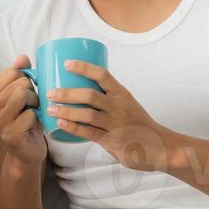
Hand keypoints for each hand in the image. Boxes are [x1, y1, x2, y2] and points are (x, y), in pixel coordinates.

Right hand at [0, 55, 48, 167]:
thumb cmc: (25, 119)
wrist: (26, 150)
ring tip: (33, 112)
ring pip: (24, 95)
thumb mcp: (21, 94)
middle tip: (32, 105)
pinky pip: (30, 114)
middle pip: (21, 83)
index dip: (26, 79)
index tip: (26, 92)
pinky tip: (32, 125)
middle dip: (33, 92)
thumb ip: (20, 74)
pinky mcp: (10, 134)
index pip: (13, 72)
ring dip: (35, 103)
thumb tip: (23, 57)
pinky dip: (37, 118)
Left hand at [47, 61, 169, 171]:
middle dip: (67, 93)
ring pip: (87, 114)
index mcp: (122, 93)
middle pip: (90, 95)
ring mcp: (115, 123)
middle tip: (50, 92)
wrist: (158, 145)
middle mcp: (119, 106)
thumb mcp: (127, 104)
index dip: (83, 67)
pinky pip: (88, 133)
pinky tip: (60, 123)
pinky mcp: (111, 140)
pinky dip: (73, 127)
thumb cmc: (138, 123)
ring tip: (50, 108)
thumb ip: (108, 100)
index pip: (102, 75)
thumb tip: (81, 92)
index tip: (67, 63)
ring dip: (66, 110)